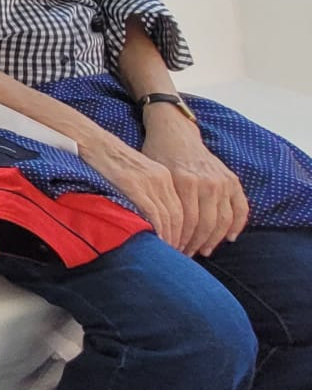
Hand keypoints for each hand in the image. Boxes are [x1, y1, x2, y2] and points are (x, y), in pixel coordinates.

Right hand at [77, 128, 183, 245]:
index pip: (185, 209)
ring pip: (170, 217)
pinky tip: (158, 241)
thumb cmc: (108, 161)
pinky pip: (153, 213)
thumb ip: (147, 193)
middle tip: (180, 255)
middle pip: (182, 215)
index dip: (187, 231)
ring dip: (172, 238)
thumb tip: (153, 219)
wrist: (92, 141)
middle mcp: (162, 178)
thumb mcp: (136, 175)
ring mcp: (148, 181)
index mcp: (164, 175)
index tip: (184, 246)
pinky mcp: (133, 185)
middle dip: (183, 238)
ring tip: (169, 253)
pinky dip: (158, 230)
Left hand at [139, 107, 247, 256]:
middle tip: (187, 256)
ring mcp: (222, 181)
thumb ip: (154, 200)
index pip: (186, 222)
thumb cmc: (156, 157)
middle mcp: (206, 182)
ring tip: (203, 251)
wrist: (175, 134)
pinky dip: (237, 226)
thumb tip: (148, 231)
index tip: (173, 252)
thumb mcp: (150, 175)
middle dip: (195, 244)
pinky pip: (241, 208)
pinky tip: (229, 238)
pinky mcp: (232, 180)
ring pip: (223, 220)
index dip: (180, 240)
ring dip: (214, 240)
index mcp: (184, 181)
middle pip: (205, 224)